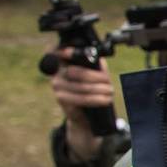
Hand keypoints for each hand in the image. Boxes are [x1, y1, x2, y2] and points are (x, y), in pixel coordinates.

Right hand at [50, 46, 115, 161]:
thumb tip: (98, 59)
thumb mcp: (94, 73)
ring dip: (99, 89)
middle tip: (109, 82)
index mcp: (61, 61)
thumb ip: (94, 64)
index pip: (57, 52)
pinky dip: (96, 99)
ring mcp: (56, 86)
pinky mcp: (61, 98)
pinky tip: (105, 99)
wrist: (84, 114)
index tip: (69, 52)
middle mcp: (56, 72)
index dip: (65, 52)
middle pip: (77, 71)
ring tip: (110, 91)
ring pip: (81, 86)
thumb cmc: (90, 89)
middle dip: (96, 77)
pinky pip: (81, 98)